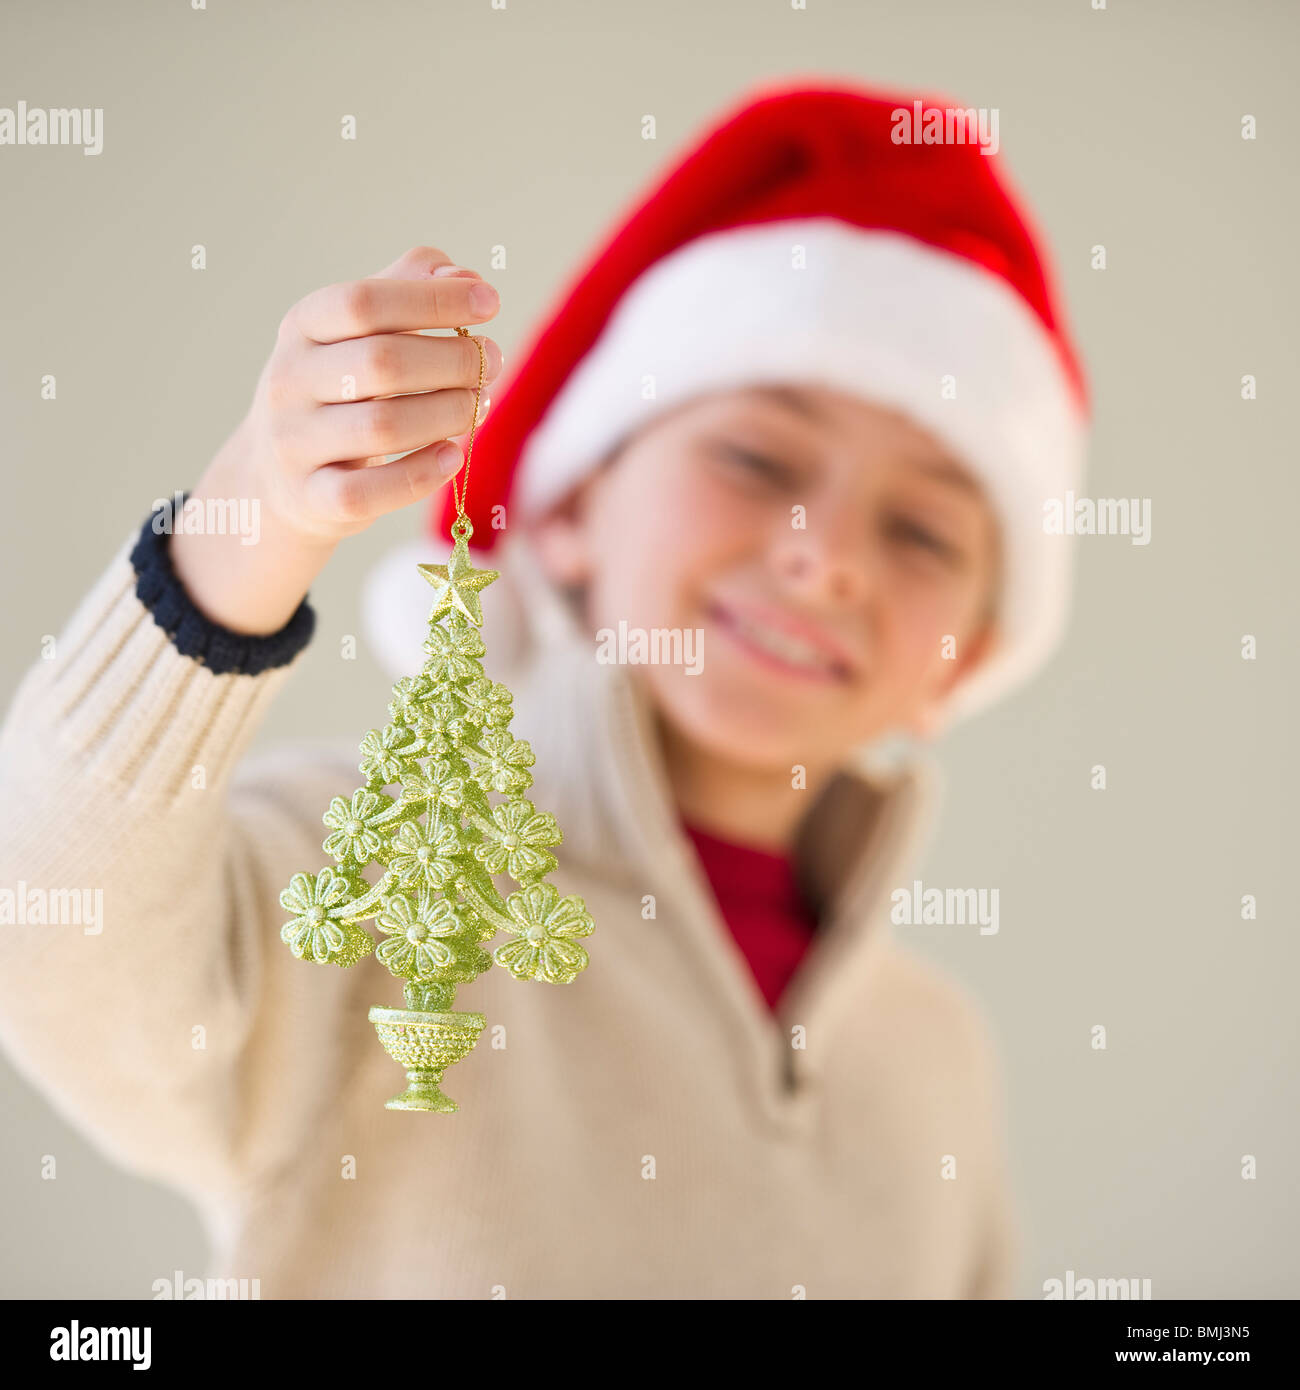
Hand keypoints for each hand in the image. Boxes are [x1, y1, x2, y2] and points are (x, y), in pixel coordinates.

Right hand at [171, 246, 502, 634]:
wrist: (275, 476)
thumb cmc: (338, 390)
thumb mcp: (357, 332)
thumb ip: (408, 291)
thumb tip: (465, 275)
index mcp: (302, 326)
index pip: (365, 302)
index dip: (433, 300)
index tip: (489, 302)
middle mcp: (289, 380)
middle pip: (382, 363)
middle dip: (453, 360)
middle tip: (493, 361)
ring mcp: (295, 443)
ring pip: (383, 426)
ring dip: (448, 414)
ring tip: (479, 405)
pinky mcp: (312, 499)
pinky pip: (370, 491)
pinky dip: (422, 473)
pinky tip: (454, 455)